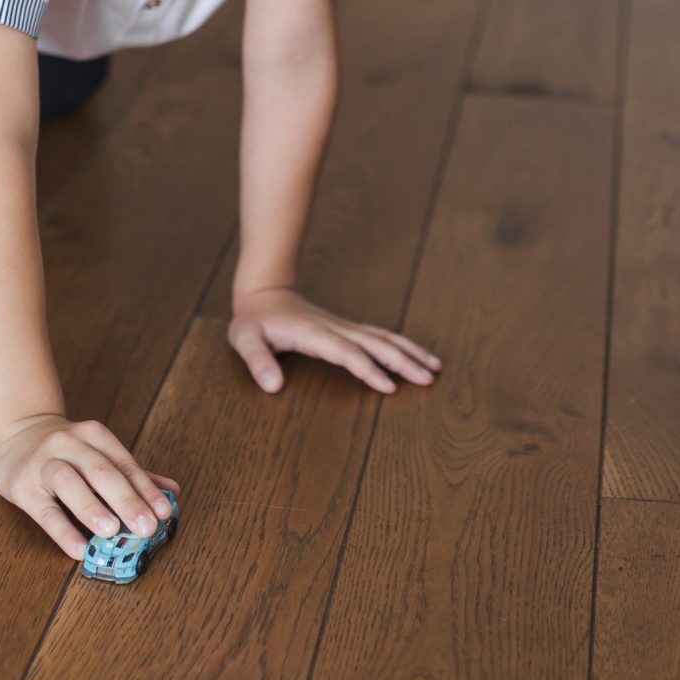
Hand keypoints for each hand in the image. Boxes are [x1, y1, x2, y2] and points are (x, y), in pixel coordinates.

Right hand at [0, 413, 178, 560]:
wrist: (17, 433)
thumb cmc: (66, 451)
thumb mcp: (98, 452)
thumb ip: (133, 473)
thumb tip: (172, 491)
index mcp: (93, 435)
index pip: (124, 463)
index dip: (145, 489)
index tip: (163, 512)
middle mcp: (69, 444)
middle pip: (101, 471)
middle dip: (126, 500)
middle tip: (145, 527)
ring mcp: (43, 463)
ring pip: (69, 483)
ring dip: (92, 507)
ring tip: (111, 531)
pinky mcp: (22, 486)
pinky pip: (43, 510)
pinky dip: (62, 530)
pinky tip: (78, 549)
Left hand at [227, 286, 440, 394]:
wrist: (264, 292)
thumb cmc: (253, 320)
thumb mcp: (244, 339)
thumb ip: (257, 361)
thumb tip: (272, 387)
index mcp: (314, 333)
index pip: (346, 353)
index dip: (368, 369)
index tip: (389, 386)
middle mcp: (335, 328)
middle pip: (375, 344)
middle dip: (403, 361)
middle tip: (428, 378)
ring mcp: (344, 326)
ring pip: (383, 337)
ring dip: (410, 351)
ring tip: (435, 367)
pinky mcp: (347, 328)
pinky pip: (379, 336)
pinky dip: (401, 345)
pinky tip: (417, 355)